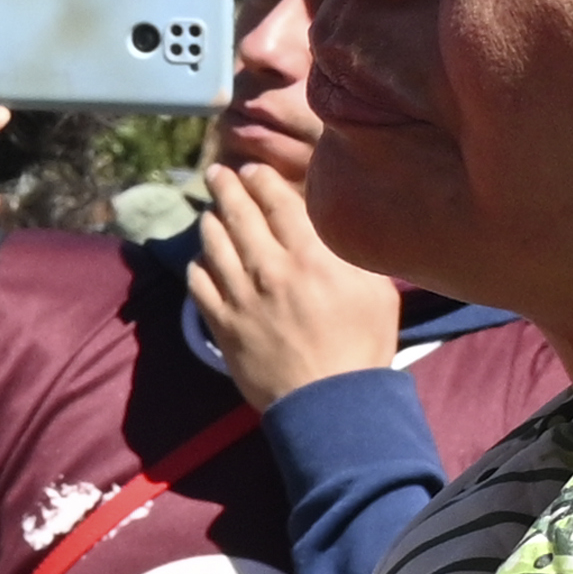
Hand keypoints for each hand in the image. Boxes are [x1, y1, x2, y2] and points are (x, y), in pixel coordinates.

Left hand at [186, 158, 405, 410]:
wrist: (330, 403)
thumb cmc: (362, 346)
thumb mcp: (375, 290)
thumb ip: (349, 252)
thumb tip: (331, 227)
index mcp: (309, 257)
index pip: (275, 201)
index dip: (259, 179)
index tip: (252, 170)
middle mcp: (269, 270)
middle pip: (236, 214)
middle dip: (225, 187)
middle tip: (217, 173)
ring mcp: (240, 298)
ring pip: (211, 244)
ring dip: (209, 221)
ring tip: (210, 212)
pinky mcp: (222, 325)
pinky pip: (198, 284)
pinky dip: (199, 265)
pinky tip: (203, 261)